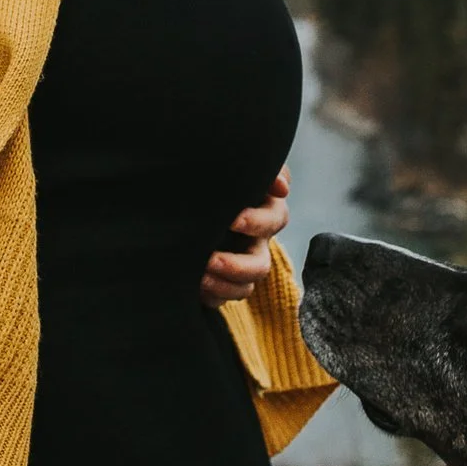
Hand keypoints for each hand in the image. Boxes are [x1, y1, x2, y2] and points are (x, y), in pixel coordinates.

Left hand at [201, 165, 290, 305]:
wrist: (184, 196)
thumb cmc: (217, 177)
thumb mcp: (233, 167)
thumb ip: (264, 170)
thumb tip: (282, 186)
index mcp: (263, 211)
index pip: (274, 218)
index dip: (257, 222)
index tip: (232, 220)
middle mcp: (255, 241)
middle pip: (260, 264)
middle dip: (237, 265)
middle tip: (211, 259)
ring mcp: (240, 264)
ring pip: (246, 288)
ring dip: (224, 285)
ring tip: (199, 276)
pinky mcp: (223, 282)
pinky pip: (225, 298)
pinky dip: (213, 295)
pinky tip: (193, 287)